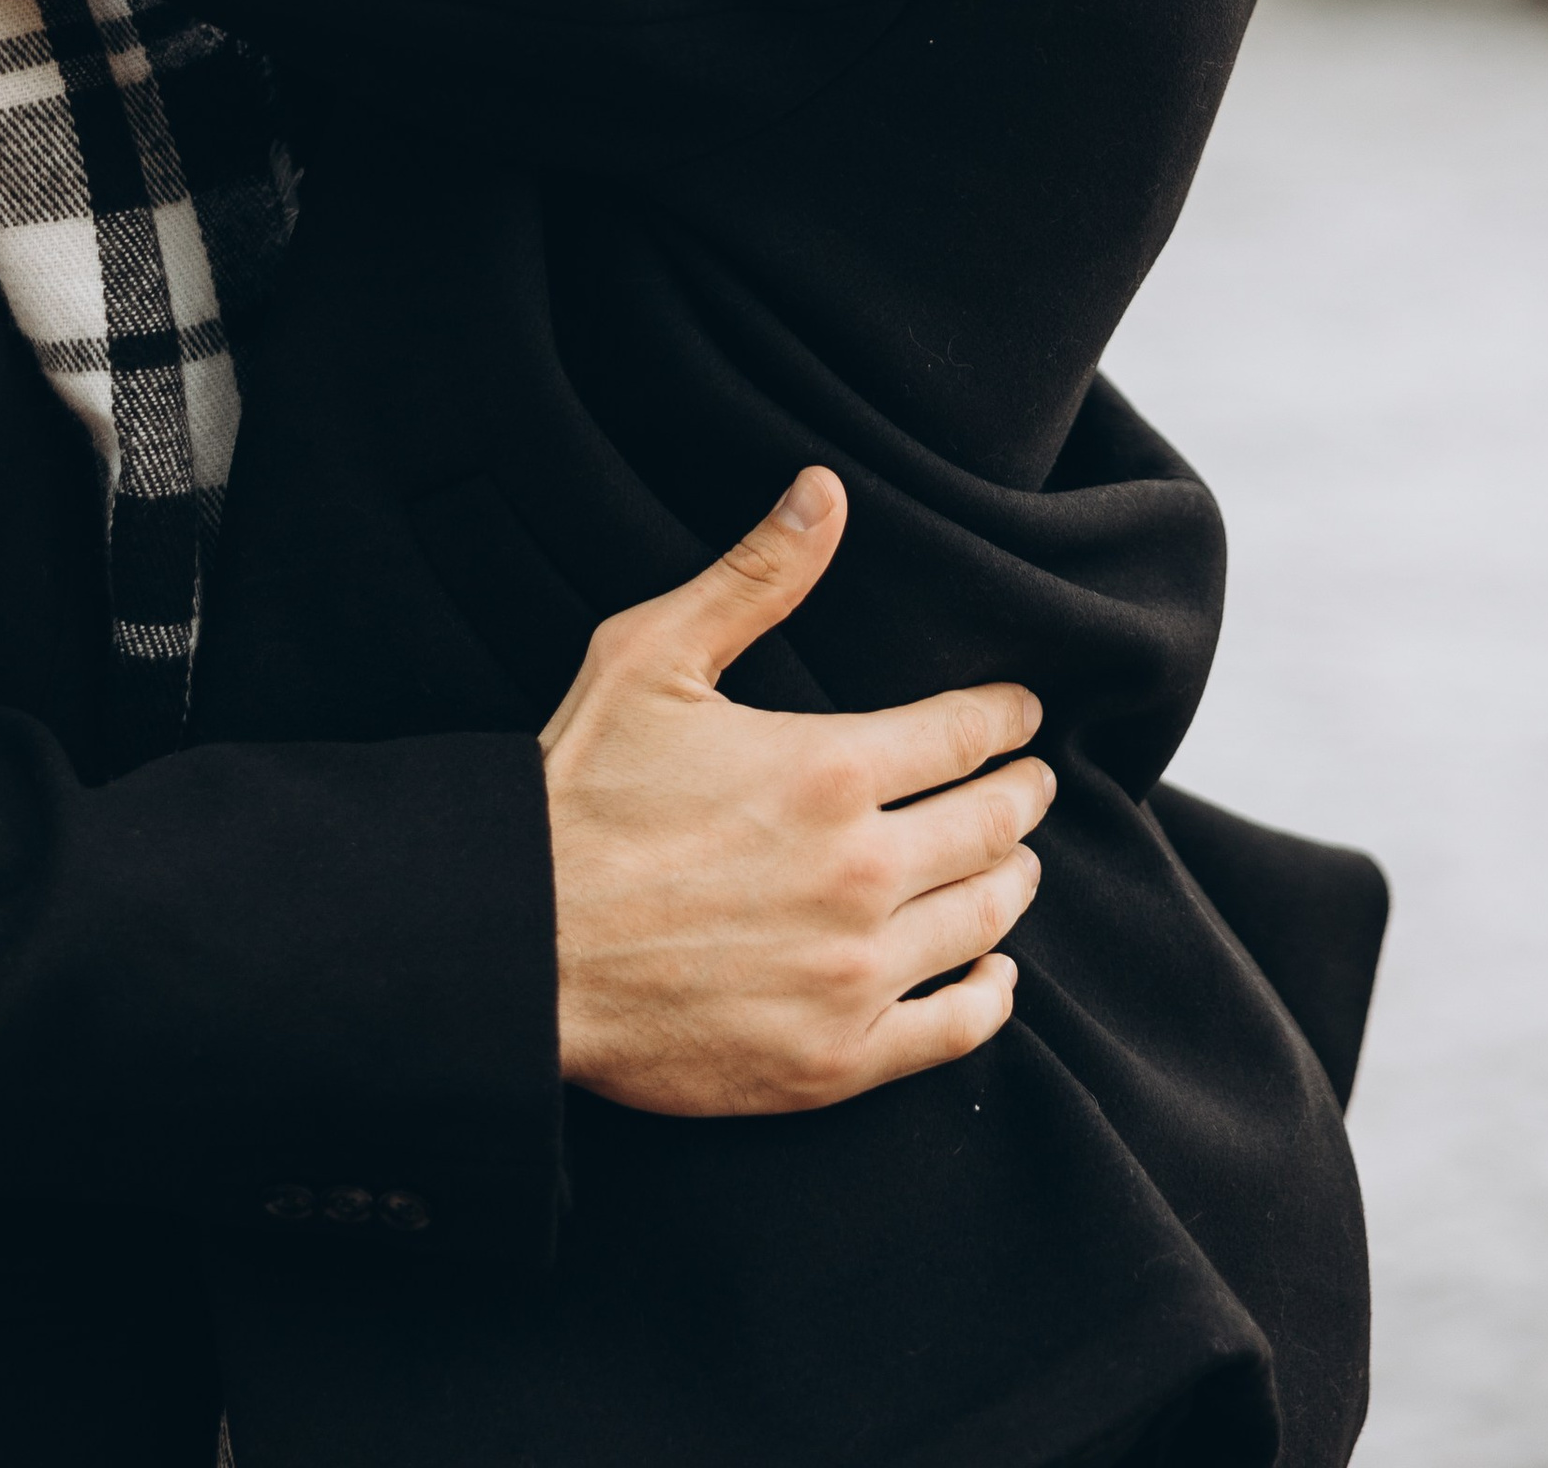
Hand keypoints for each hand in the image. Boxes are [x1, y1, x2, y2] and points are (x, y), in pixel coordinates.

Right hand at [540, 466, 1051, 1115]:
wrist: (515, 945)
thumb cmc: (578, 793)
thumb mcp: (651, 657)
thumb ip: (754, 578)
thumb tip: (826, 489)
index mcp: (829, 769)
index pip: (965, 735)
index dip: (1005, 718)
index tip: (1022, 714)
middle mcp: (860, 871)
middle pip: (992, 826)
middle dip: (1023, 794)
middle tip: (1033, 782)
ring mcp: (852, 971)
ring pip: (984, 919)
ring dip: (1013, 881)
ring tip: (1015, 862)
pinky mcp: (833, 1058)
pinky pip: (954, 1029)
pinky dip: (990, 996)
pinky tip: (995, 974)